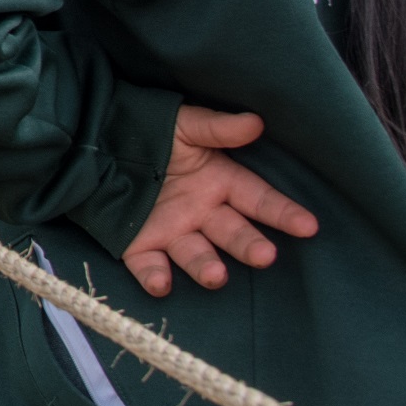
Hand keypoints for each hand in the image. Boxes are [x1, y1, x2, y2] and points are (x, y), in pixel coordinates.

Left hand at [120, 107, 319, 296]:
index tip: (309, 226)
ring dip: (206, 266)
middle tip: (264, 255)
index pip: (259, 200)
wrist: (97, 141)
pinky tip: (162, 283)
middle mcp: (202, 212)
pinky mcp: (140, 245)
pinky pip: (150, 266)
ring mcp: (173, 231)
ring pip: (196, 255)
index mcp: (219, 181)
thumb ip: (217, 128)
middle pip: (233, 233)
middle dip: (249, 245)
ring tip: (217, 274)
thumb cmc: (149, 129)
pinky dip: (156, 276)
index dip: (283, 213)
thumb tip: (255, 122)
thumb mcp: (184, 124)